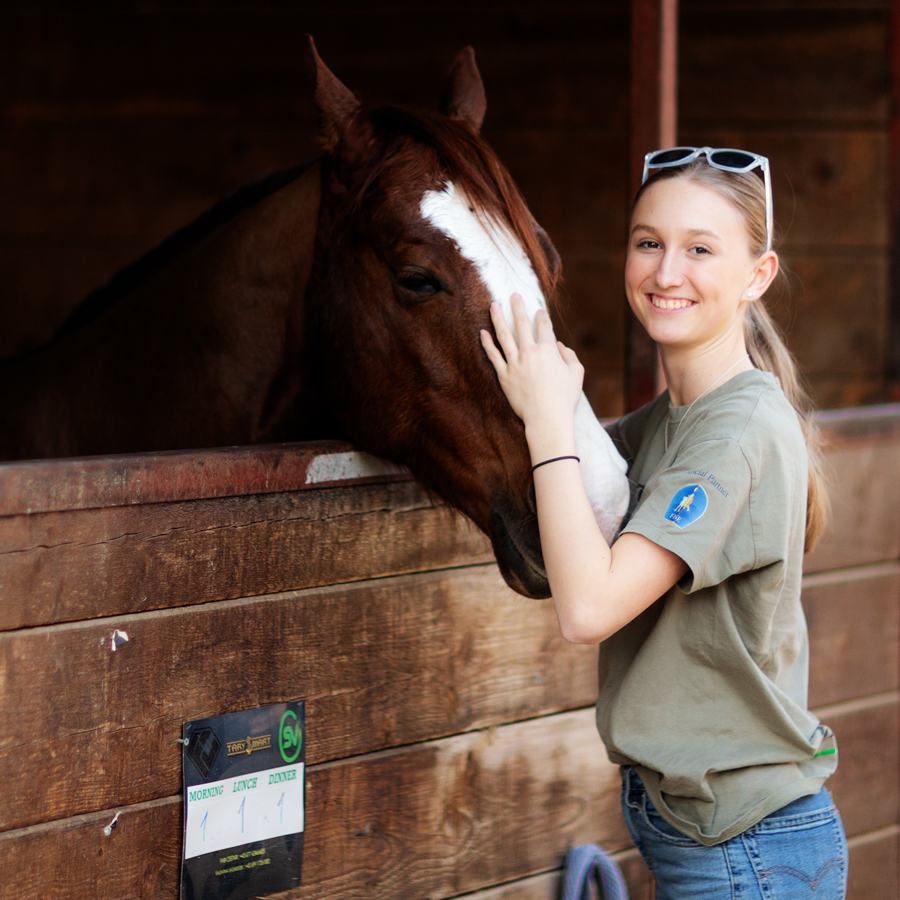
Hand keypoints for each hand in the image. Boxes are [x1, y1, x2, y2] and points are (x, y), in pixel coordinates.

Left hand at [480, 293, 583, 437]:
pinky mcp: (504, 376)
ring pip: (503, 335)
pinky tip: (482, 333)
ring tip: (493, 305)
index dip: (541, 316)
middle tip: (514, 295)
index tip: (539, 311)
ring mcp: (514, 363)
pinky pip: (493, 355)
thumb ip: (568, 355)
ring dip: (498, 318)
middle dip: (518, 306)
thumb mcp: (576, 374)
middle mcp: (529, 352)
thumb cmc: (564, 398)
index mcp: (548, 350)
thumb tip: (558, 345)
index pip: (543, 325)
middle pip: (521, 323)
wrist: (546, 419)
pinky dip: (487, 343)